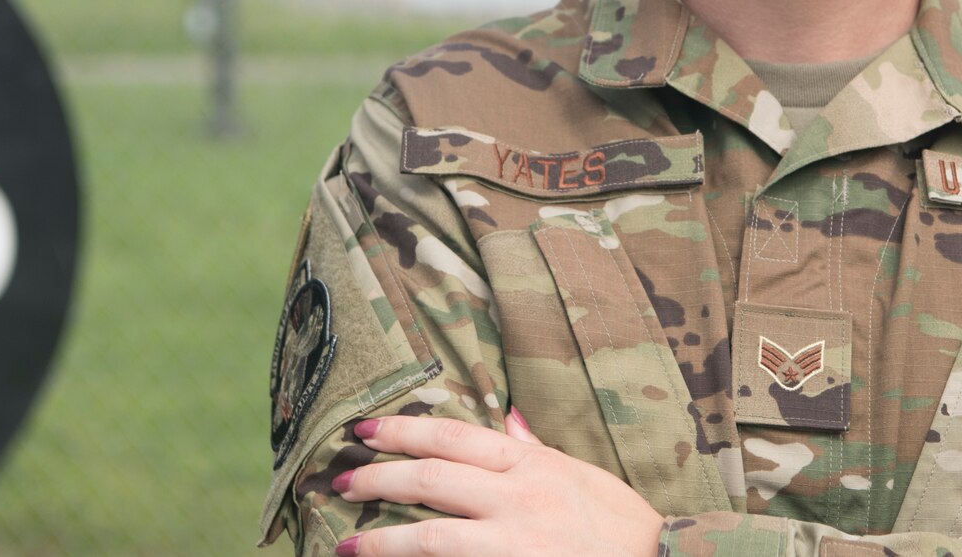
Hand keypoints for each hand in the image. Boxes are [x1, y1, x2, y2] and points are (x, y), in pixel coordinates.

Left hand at [330, 408, 662, 556]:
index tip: (364, 430)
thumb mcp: (582, 475)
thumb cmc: (622, 527)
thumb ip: (536, 449)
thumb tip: (506, 418)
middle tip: (338, 480)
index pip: (453, 438)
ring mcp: (513, 546)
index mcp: (532, 466)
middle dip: (377, 478)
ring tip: (346, 543)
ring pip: (430, 538)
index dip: (403, 432)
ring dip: (381, 540)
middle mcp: (518, 501)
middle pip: (430, 481)